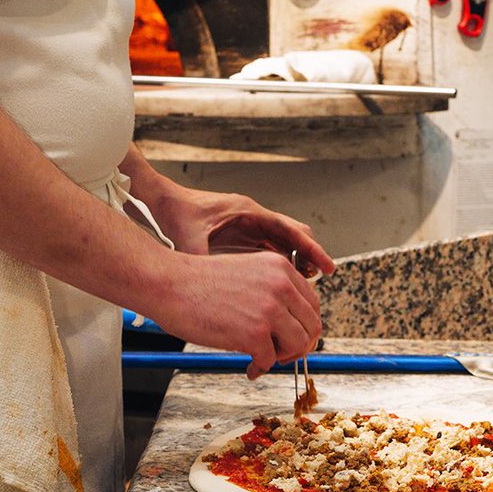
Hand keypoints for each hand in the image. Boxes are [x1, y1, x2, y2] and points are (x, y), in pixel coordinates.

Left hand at [135, 178, 335, 278]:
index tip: (327, 267)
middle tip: (317, 279)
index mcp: (249, 213)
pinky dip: (279, 262)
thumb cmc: (177, 214)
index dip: (311, 249)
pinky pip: (269, 248)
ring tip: (302, 285)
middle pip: (294, 234)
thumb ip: (203, 260)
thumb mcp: (189, 239)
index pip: (290, 229)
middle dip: (309, 255)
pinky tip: (279, 282)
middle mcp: (254, 217)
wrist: (164, 202)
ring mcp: (249, 225)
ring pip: (284, 242)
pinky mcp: (242, 234)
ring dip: (295, 260)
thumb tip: (211, 289)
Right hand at [149, 248, 322, 379]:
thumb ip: (272, 291)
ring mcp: (270, 309)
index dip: (304, 325)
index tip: (291, 337)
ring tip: (263, 359)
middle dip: (299, 345)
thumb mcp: (247, 273)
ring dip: (283, 357)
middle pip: (311, 325)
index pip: (312, 303)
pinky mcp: (255, 333)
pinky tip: (248, 367)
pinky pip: (270, 360)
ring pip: (299, 344)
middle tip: (281, 354)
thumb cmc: (199, 282)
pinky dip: (260, 368)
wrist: (169, 284)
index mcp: (281, 267)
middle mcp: (281, 285)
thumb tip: (290, 323)